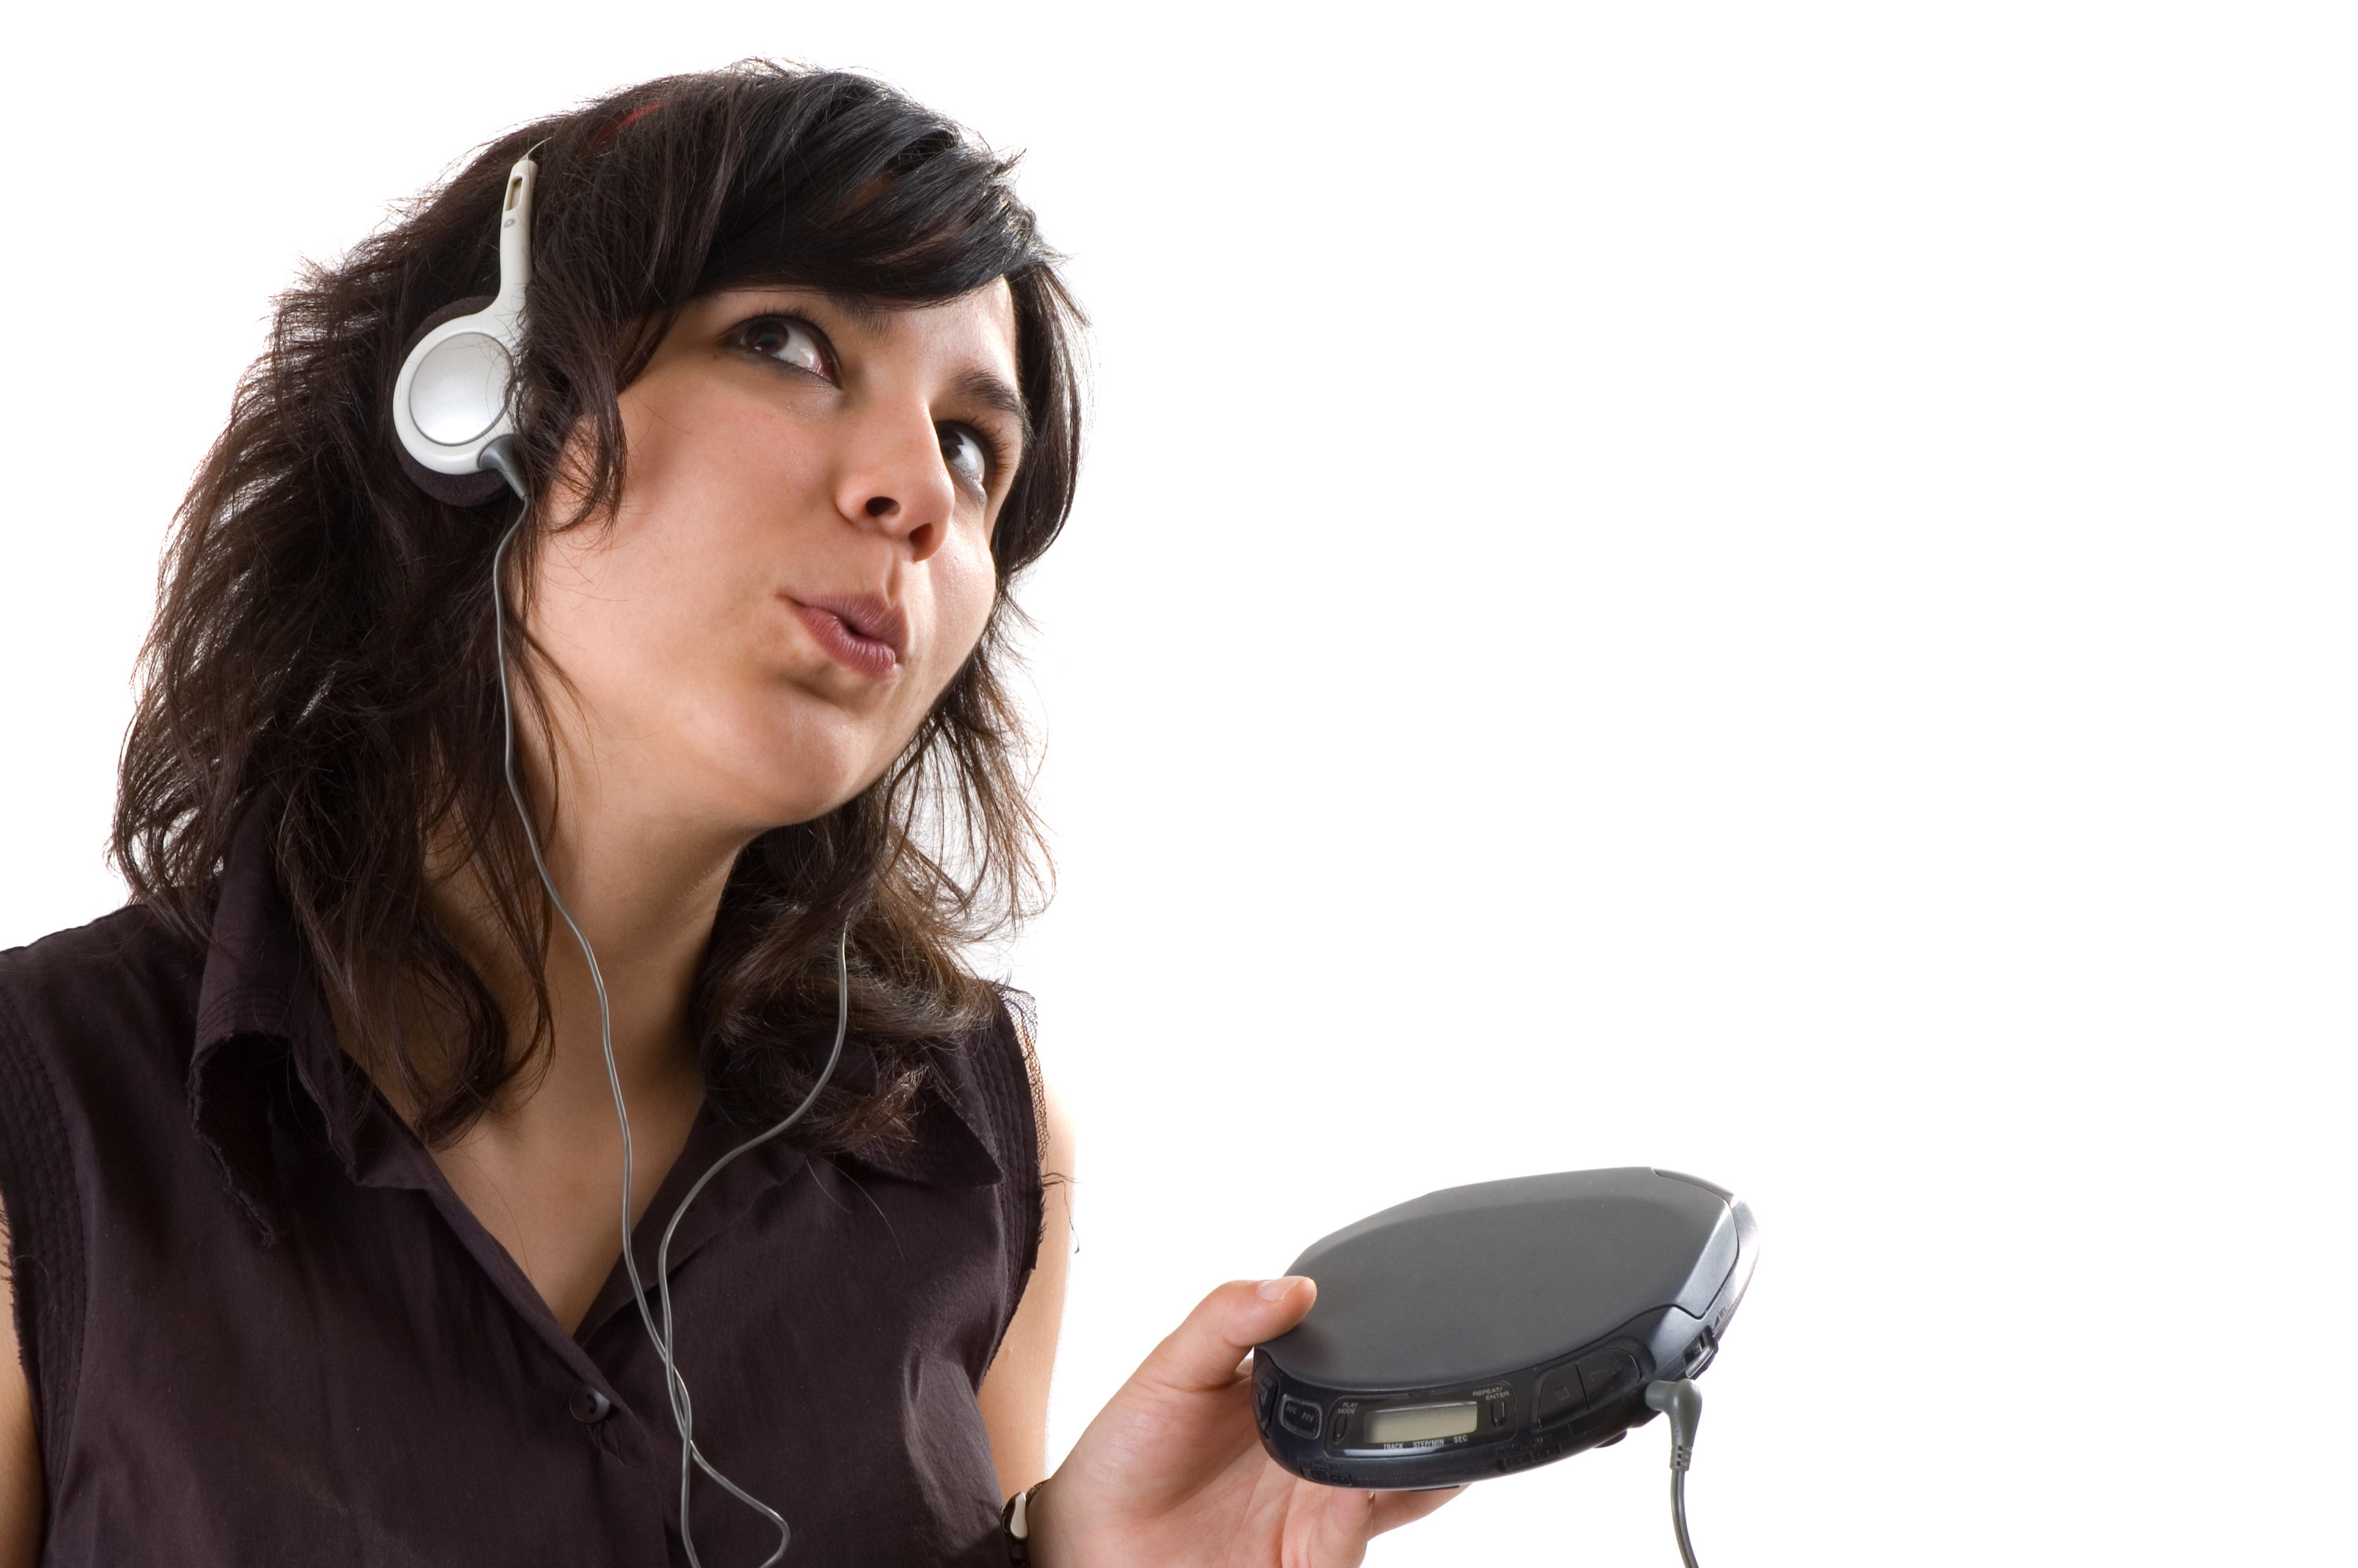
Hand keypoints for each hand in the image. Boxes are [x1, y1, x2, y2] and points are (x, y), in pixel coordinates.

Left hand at [1029, 1277, 1460, 1566]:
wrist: (1091, 1538)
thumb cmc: (1126, 1450)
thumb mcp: (1170, 1369)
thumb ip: (1225, 1321)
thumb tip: (1293, 1287)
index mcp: (1286, 1397)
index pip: (1355, 1371)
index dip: (1387, 1356)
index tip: (1409, 1331)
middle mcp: (1310, 1454)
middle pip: (1389, 1432)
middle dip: (1417, 1417)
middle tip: (1431, 1394)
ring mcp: (1313, 1511)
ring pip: (1391, 1490)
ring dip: (1410, 1469)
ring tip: (1414, 1442)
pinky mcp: (1305, 1560)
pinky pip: (1348, 1545)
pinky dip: (1358, 1518)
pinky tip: (1352, 1493)